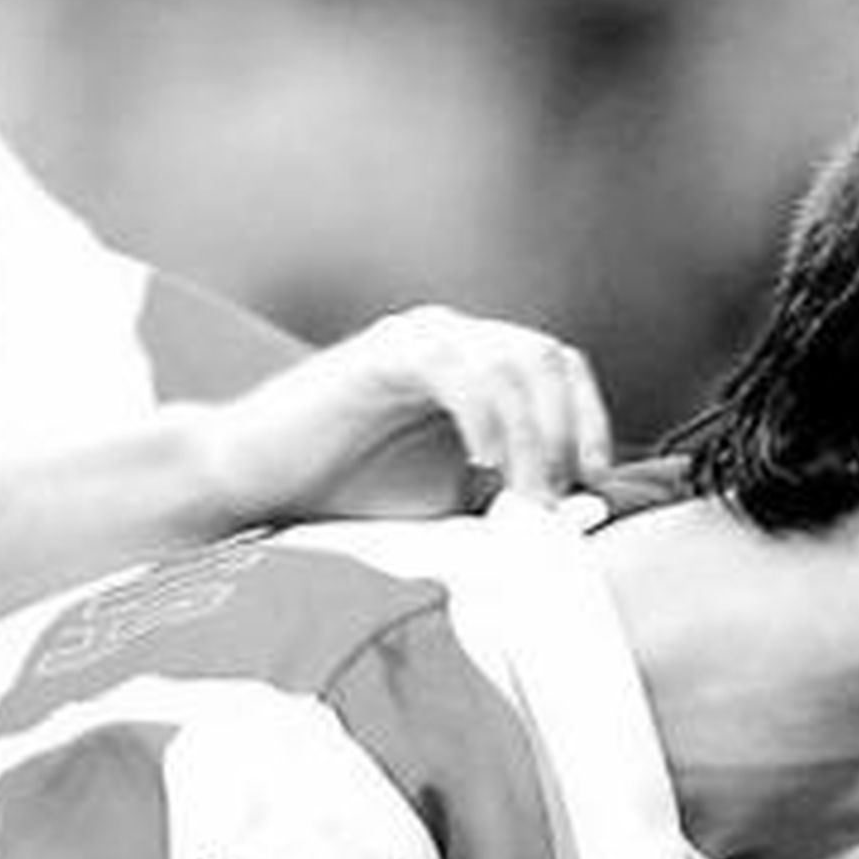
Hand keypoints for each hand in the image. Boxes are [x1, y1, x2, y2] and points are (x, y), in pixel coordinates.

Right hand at [188, 304, 614, 528]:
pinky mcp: (384, 353)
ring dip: (530, 436)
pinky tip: (481, 466)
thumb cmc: (353, 495)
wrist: (261, 483)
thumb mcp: (453, 503)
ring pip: (511, 361)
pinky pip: (458, 368)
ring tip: (521, 496)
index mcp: (478, 369)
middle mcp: (456, 342)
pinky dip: (484, 418)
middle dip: (565, 430)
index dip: (589, 420)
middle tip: (554, 498)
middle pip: (546, 358)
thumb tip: (576, 517)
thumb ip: (509, 495)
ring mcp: (420, 341)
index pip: (560, 370)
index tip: (597, 482)